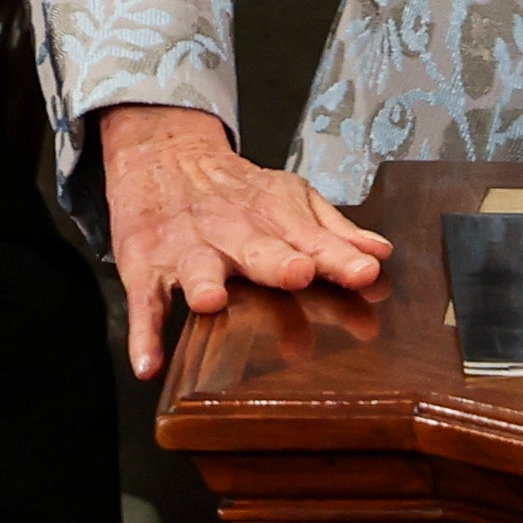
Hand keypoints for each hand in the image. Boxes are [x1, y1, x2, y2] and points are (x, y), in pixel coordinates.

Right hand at [95, 102, 387, 378]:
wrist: (165, 157)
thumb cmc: (237, 190)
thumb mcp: (290, 198)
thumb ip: (334, 230)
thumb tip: (380, 253)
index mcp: (274, 214)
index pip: (312, 238)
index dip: (339, 257)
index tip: (365, 273)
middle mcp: (232, 230)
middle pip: (257, 247)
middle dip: (277, 261)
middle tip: (299, 274)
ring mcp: (186, 250)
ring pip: (196, 267)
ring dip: (204, 282)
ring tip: (212, 302)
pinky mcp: (145, 270)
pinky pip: (144, 304)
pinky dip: (143, 335)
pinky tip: (148, 365)